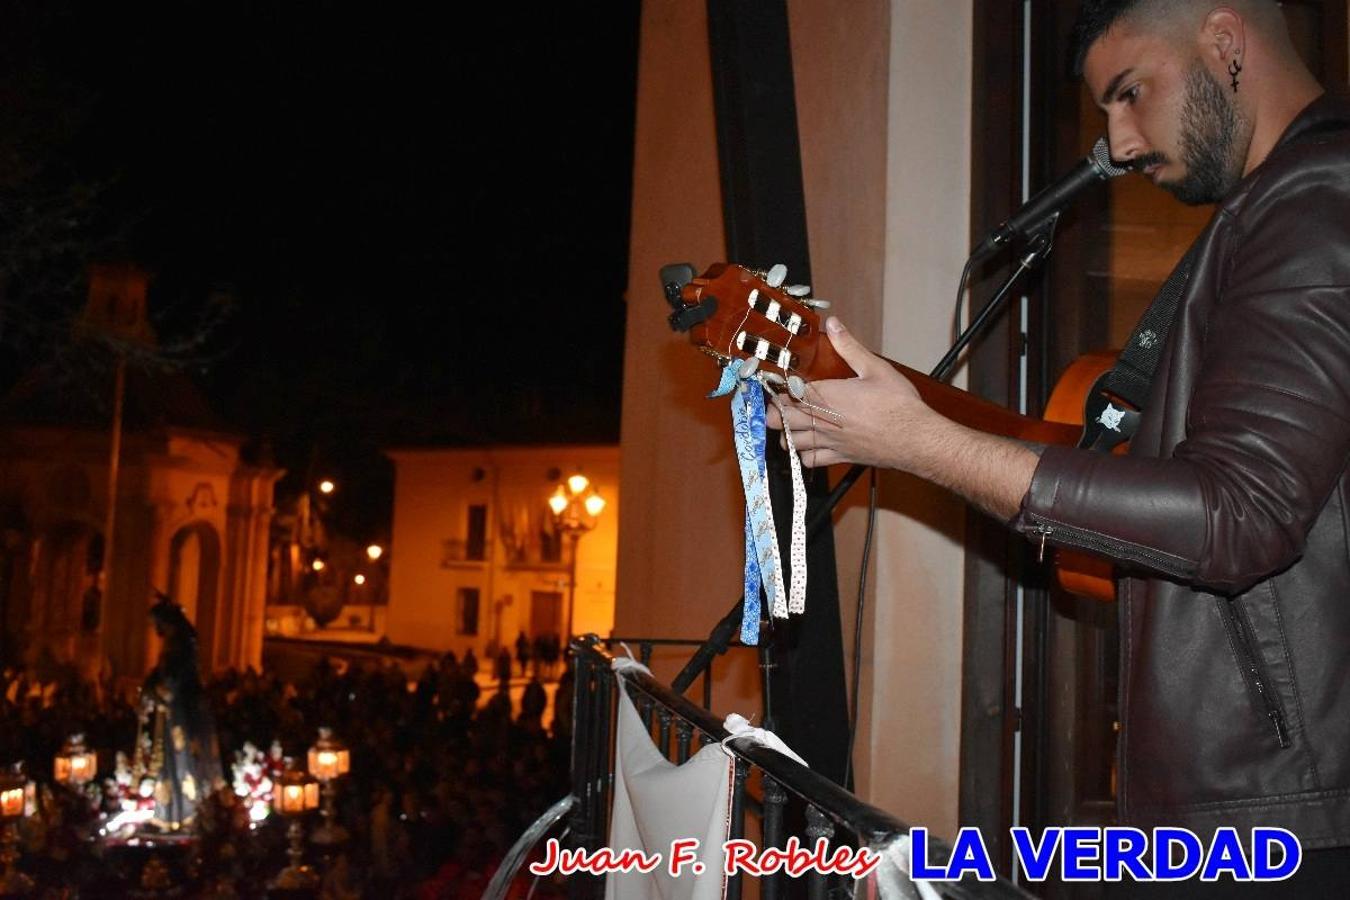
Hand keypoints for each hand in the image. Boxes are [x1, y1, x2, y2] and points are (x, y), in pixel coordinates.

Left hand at [767, 317, 936, 470]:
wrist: (915, 439)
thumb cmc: (898, 405)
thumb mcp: (875, 368)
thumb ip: (849, 346)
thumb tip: (833, 324)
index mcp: (827, 396)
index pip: (787, 393)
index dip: (779, 388)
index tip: (780, 382)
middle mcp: (822, 421)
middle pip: (779, 420)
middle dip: (775, 410)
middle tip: (780, 402)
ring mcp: (829, 442)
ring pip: (790, 442)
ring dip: (786, 432)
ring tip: (792, 422)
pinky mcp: (839, 457)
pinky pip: (809, 461)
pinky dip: (804, 454)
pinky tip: (809, 445)